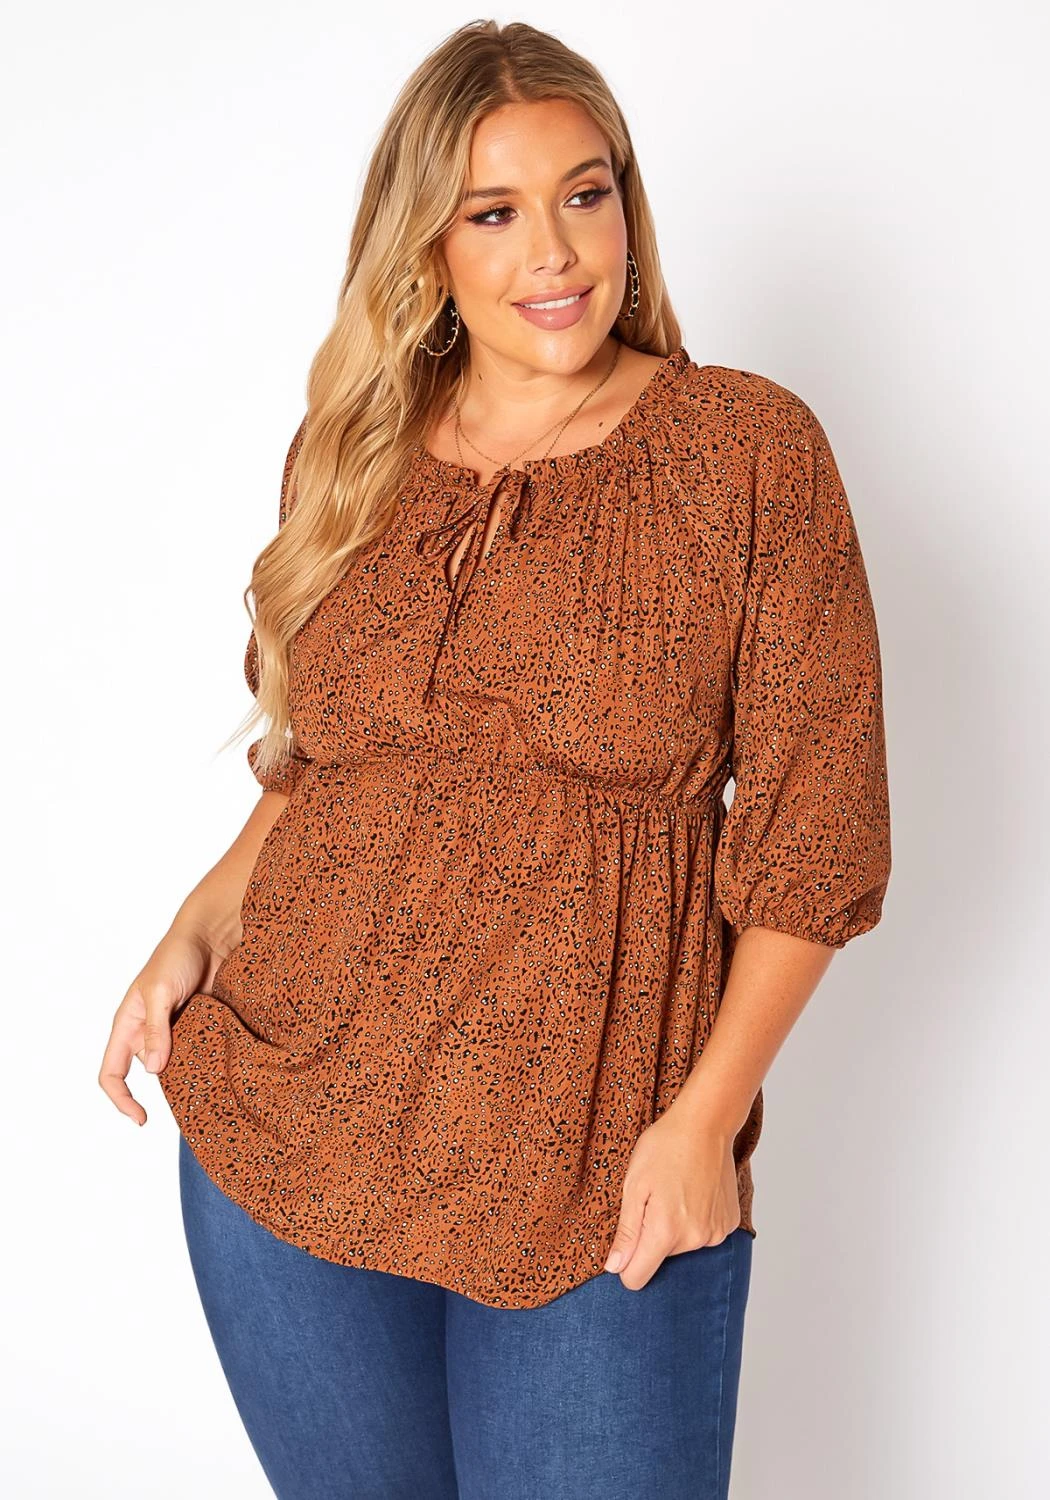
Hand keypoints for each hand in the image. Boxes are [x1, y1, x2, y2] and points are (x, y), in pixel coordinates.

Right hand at [98, 923, 224, 1125]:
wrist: (212, 936)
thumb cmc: (177, 955)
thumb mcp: (160, 990)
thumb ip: (156, 1029)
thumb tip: (153, 1070)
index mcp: (127, 1024)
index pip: (112, 1072)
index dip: (121, 1099)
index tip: (142, 1118)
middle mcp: (147, 1032)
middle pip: (147, 1073)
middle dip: (165, 1084)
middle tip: (191, 1084)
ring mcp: (174, 1031)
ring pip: (175, 1065)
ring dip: (189, 1070)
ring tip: (208, 1065)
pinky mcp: (199, 1026)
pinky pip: (198, 1052)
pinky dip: (206, 1058)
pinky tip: (221, 1056)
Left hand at [602, 1104, 741, 1290]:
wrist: (706, 1123)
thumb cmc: (664, 1147)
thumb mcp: (633, 1185)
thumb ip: (626, 1232)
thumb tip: (614, 1268)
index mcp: (666, 1232)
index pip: (636, 1278)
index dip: (625, 1262)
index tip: (627, 1237)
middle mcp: (695, 1239)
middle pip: (659, 1258)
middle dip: (652, 1234)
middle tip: (655, 1198)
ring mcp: (716, 1232)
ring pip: (682, 1246)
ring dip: (675, 1226)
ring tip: (676, 1190)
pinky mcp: (729, 1223)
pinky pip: (703, 1234)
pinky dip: (696, 1218)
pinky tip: (694, 1191)